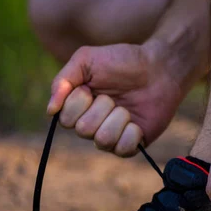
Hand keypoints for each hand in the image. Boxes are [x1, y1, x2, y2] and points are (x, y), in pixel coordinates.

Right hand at [46, 42, 187, 156]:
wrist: (159, 67)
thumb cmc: (123, 61)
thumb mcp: (86, 60)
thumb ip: (63, 81)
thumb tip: (51, 110)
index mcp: (78, 107)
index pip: (65, 119)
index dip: (79, 103)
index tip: (91, 88)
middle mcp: (92, 124)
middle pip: (83, 130)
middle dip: (102, 108)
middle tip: (114, 96)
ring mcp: (112, 136)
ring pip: (102, 141)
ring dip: (118, 119)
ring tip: (127, 108)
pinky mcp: (132, 144)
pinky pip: (123, 149)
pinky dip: (132, 133)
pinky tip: (137, 122)